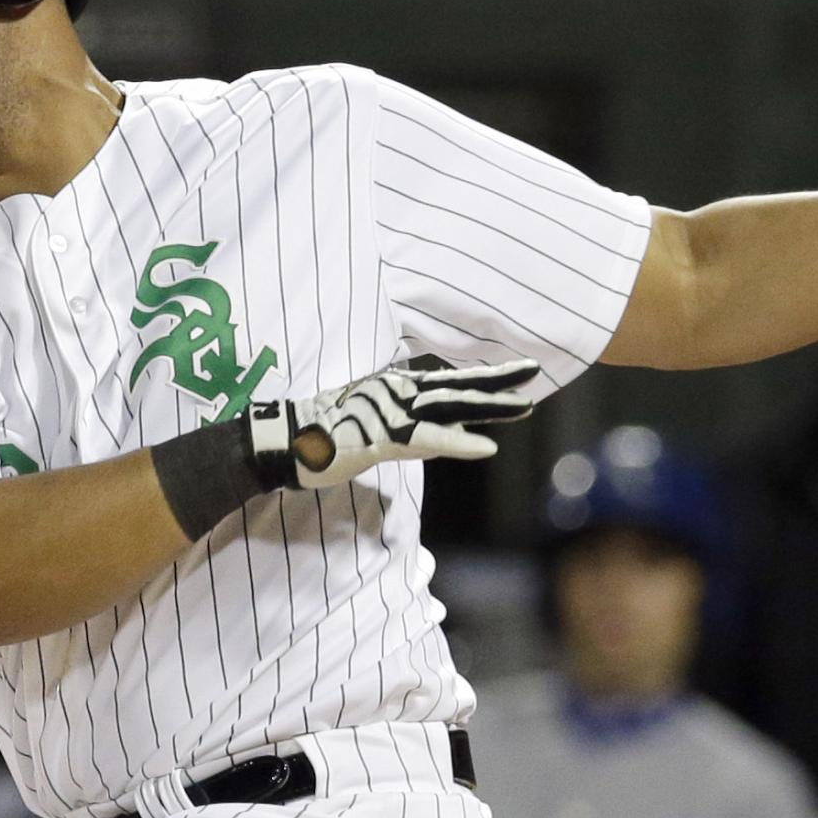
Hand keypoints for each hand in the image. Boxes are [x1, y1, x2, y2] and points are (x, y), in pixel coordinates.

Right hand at [272, 359, 539, 489]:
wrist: (283, 440)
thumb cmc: (322, 432)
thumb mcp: (368, 417)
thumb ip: (404, 418)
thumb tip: (435, 426)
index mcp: (396, 388)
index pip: (449, 380)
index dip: (484, 375)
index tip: (518, 370)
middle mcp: (397, 393)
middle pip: (457, 387)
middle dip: (498, 381)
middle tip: (534, 373)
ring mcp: (390, 414)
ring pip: (450, 408)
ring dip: (490, 408)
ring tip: (525, 406)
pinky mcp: (382, 438)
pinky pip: (427, 441)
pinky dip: (458, 444)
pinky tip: (487, 448)